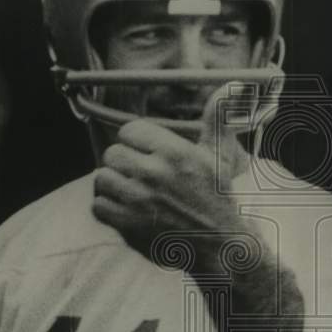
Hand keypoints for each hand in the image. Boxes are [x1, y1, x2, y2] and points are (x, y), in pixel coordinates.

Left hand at [92, 81, 262, 272]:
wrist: (219, 247)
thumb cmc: (219, 198)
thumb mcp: (221, 155)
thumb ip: (218, 117)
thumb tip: (234, 84)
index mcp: (176, 152)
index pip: (130, 131)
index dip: (137, 143)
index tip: (148, 156)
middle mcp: (155, 173)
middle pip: (112, 154)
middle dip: (124, 165)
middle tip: (140, 177)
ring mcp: (139, 200)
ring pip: (102, 178)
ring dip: (113, 187)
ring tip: (131, 194)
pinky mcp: (127, 224)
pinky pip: (98, 205)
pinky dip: (108, 209)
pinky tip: (127, 211)